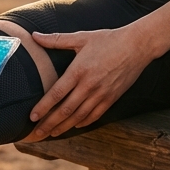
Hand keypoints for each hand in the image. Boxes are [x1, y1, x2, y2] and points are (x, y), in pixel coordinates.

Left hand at [27, 27, 151, 139]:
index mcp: (79, 70)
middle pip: (66, 110)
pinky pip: (95, 115)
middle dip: (49, 123)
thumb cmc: (109, 39)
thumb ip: (57, 39)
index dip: (43, 107)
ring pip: (79, 116)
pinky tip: (75, 125)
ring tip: (52, 134)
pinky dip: (83, 122)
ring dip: (64, 127)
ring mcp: (101, 93)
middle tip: (36, 134)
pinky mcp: (112, 98)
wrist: (137, 45)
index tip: (32, 117)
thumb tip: (35, 35)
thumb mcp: (82, 37)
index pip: (57, 93)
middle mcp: (89, 85)